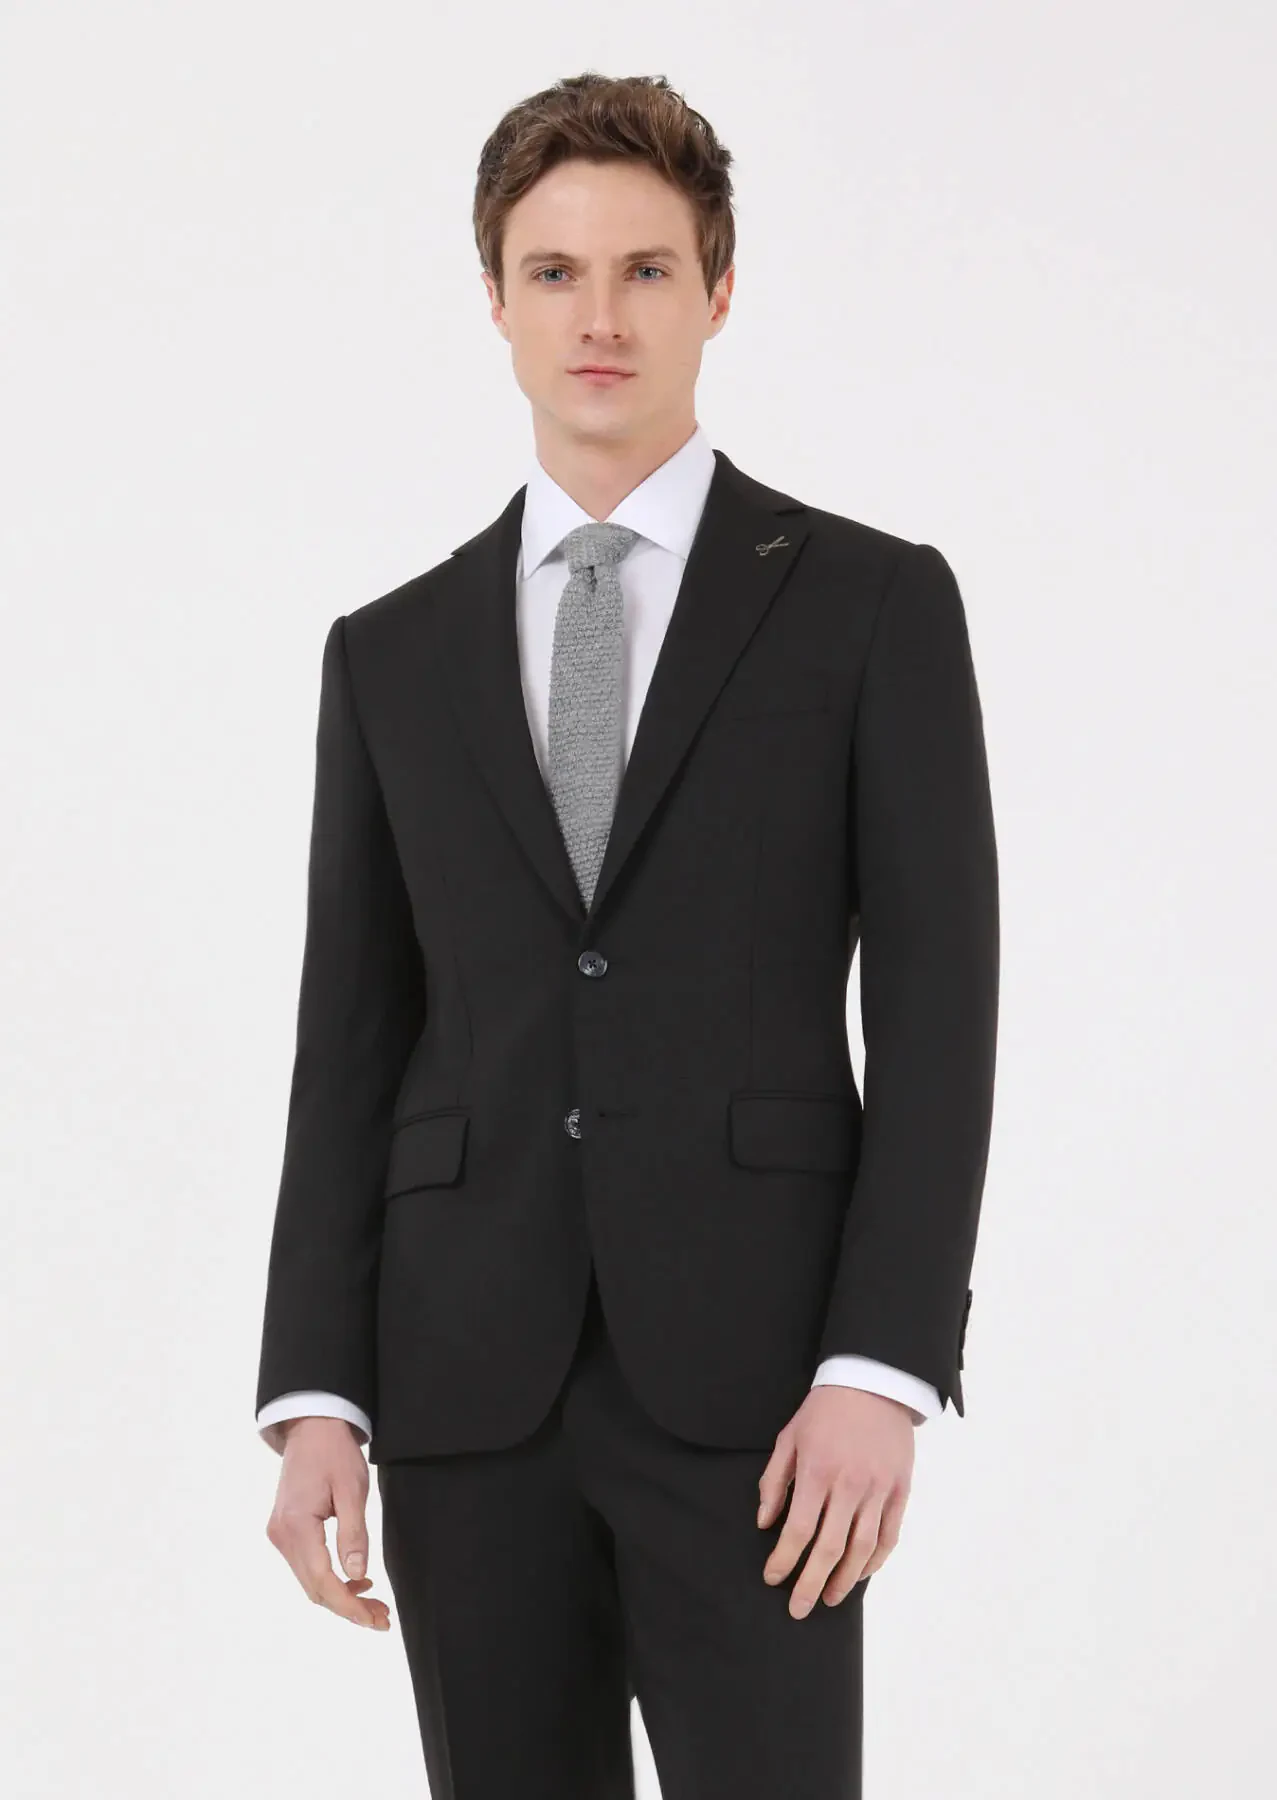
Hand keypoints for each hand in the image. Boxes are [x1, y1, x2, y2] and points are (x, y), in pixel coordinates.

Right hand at [265, 1417, 391, 1630]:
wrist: (312, 1428)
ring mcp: (280, 1534)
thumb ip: (354, 1534)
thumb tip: (357, 1576)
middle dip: (348, 1607)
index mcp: (297, 1526)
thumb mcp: (352, 1489)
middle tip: (383, 1617)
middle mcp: (281, 1535)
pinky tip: (355, 1580)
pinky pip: (306, 1566)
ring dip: (340, 1596)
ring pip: (309, 1581)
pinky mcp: (285, 1531)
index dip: (350, 1606)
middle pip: (314, 1588)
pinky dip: (329, 1579)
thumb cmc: (334, 1452)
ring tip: (375, 1604)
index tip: (376, 1619)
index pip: (323, 1581)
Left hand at [756, 1386, 914, 1617]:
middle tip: (798, 1608)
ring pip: (862, 1549)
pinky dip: (874, 1561)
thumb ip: (774, 1482)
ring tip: (829, 1599)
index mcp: (817, 1472)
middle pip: (829, 1549)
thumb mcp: (789, 1438)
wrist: (873, 1384)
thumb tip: (764, 1523)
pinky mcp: (900, 1490)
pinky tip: (859, 1575)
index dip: (784, 1560)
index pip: (798, 1531)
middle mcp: (850, 1486)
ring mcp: (879, 1490)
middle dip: (811, 1584)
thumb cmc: (824, 1411)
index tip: (772, 1578)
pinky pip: (889, 1536)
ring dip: (844, 1581)